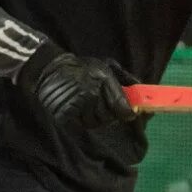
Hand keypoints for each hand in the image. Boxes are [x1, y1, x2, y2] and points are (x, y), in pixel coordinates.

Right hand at [18, 47, 136, 128]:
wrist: (51, 68)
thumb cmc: (81, 67)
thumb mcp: (106, 66)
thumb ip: (124, 79)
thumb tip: (140, 91)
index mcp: (102, 80)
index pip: (120, 106)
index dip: (128, 113)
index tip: (130, 115)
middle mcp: (91, 93)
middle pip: (108, 118)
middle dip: (109, 115)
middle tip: (104, 108)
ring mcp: (77, 104)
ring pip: (94, 123)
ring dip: (94, 118)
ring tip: (88, 106)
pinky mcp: (65, 113)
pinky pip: (80, 124)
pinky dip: (81, 120)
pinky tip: (78, 110)